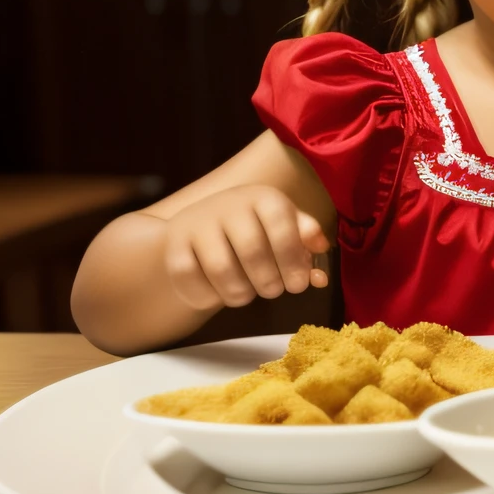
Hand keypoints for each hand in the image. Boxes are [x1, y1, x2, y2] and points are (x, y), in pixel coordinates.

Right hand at [161, 185, 329, 311]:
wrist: (206, 224)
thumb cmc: (258, 228)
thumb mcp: (287, 227)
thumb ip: (306, 249)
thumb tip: (319, 277)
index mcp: (263, 198)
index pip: (283, 227)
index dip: (293, 261)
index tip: (298, 284)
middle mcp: (229, 205)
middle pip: (252, 251)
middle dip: (268, 281)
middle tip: (274, 291)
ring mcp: (197, 223)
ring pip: (220, 268)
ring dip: (239, 293)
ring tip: (248, 295)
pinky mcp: (174, 244)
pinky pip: (189, 277)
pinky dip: (207, 295)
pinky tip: (219, 295)